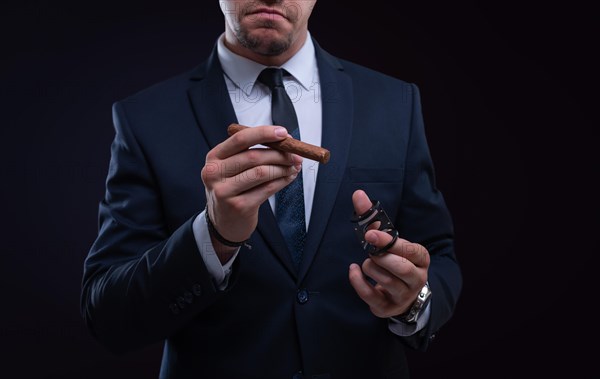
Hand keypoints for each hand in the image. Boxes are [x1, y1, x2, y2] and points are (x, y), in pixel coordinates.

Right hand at [201, 126, 301, 257]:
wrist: (225, 223)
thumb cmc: (234, 189)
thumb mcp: (234, 168)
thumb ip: (253, 152)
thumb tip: (286, 141)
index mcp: (214, 157)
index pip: (240, 139)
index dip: (263, 133)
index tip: (283, 132)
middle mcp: (214, 173)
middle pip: (253, 156)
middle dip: (279, 154)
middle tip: (295, 154)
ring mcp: (225, 191)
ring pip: (262, 172)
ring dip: (283, 168)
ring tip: (294, 167)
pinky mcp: (239, 206)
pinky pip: (267, 189)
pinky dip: (282, 181)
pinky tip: (289, 177)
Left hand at [348, 190, 429, 317]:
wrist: (402, 294)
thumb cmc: (394, 260)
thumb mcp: (389, 240)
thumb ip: (374, 217)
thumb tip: (358, 193)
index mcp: (421, 259)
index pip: (410, 249)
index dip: (389, 241)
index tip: (370, 232)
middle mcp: (416, 279)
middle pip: (399, 267)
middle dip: (379, 255)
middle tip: (370, 248)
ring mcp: (403, 295)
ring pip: (383, 279)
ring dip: (369, 266)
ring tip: (370, 262)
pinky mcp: (386, 307)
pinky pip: (369, 294)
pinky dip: (357, 280)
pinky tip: (354, 270)